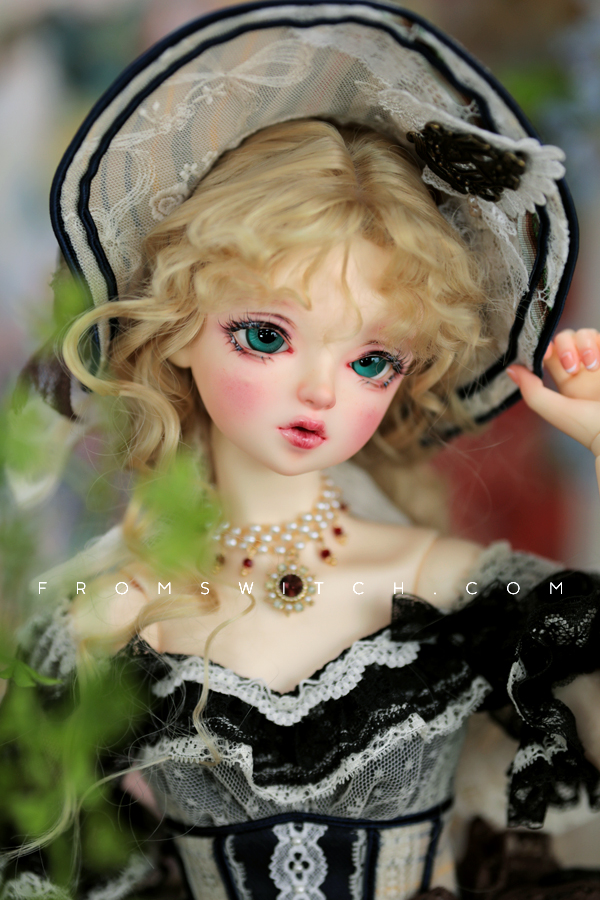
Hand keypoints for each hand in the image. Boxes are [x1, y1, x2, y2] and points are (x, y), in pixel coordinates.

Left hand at [506, 328, 599, 456]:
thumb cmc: (589, 428)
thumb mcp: (555, 410)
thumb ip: (532, 391)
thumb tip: (511, 369)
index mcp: (567, 383)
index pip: (550, 354)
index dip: (544, 347)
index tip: (545, 352)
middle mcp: (584, 370)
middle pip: (565, 339)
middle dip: (565, 347)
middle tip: (571, 368)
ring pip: (584, 334)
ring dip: (583, 344)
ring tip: (591, 366)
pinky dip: (596, 342)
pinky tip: (598, 362)